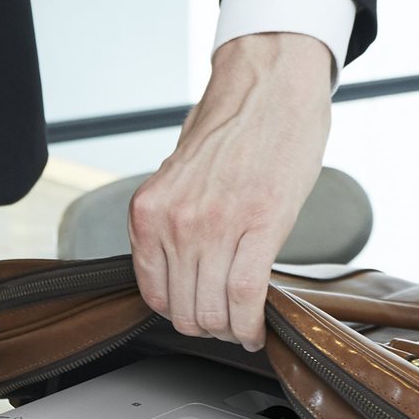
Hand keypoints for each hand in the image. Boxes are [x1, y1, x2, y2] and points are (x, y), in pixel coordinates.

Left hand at [128, 31, 332, 350]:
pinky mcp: (260, 226)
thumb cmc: (231, 128)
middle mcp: (175, 221)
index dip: (179, 315)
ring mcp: (215, 226)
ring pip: (215, 310)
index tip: (198, 317)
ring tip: (243, 327)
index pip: (154, 294)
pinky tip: (257, 329)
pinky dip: (251, 325)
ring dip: (231, 330)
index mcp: (149, 211)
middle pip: (185, 310)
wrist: (270, 88)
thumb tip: (180, 272)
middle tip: (226, 325)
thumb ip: (172, 223)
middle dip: (207, 327)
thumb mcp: (178, 179)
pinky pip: (247, 296)